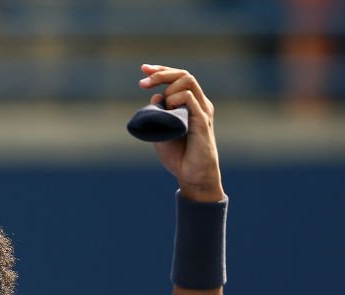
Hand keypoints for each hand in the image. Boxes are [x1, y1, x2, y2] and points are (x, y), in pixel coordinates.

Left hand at [140, 64, 224, 201]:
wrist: (192, 176)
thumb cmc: (178, 156)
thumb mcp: (161, 131)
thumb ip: (157, 114)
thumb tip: (155, 96)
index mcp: (189, 104)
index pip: (178, 78)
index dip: (161, 70)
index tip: (143, 69)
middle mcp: (198, 104)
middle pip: (184, 75)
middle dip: (161, 73)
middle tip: (143, 82)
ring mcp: (201, 111)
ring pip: (188, 82)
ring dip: (168, 88)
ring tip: (161, 106)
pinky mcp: (202, 121)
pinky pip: (189, 99)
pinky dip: (175, 99)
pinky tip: (168, 110)